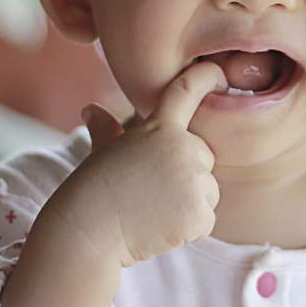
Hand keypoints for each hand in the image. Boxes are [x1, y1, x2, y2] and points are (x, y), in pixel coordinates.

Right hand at [45, 61, 227, 267]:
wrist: (86, 233)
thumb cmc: (90, 191)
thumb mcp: (101, 152)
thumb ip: (106, 129)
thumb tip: (91, 110)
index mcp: (158, 127)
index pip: (186, 92)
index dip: (206, 78)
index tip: (219, 74)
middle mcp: (181, 148)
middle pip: (203, 154)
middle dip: (187, 170)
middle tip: (152, 189)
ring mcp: (193, 180)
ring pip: (208, 189)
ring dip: (189, 201)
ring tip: (153, 209)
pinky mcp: (200, 213)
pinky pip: (207, 217)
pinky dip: (189, 226)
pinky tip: (161, 226)